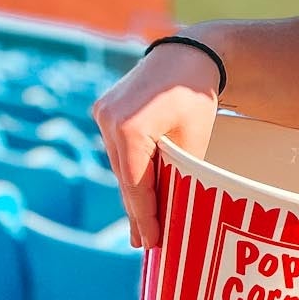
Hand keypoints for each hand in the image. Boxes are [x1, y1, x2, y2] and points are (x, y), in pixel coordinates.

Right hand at [91, 44, 220, 249]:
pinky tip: (137, 193)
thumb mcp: (194, 139)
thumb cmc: (196, 96)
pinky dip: (130, 171)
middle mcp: (109, 121)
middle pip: (125, 178)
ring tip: (143, 226)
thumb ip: (179, 173)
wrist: (186, 55)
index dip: (145, 216)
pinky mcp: (104, 111)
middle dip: (137, 212)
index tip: (152, 242)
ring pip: (120, 166)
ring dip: (132, 192)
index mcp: (131, 128)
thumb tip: (170, 210)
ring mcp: (103, 114)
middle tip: (145, 244)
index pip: (136, 184)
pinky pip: (118, 151)